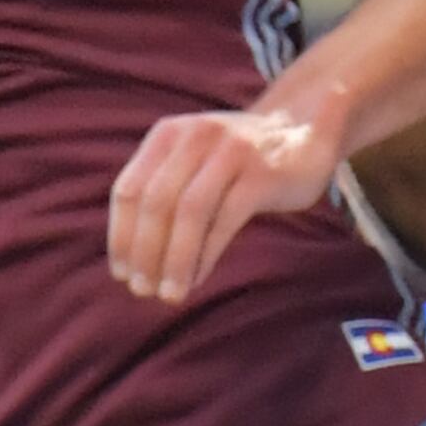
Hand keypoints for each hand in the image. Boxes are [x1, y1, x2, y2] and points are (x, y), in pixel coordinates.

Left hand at [111, 106, 341, 301]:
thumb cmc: (239, 160)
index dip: (121, 236)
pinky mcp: (263, 174)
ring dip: (174, 259)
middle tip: (142, 290)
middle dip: (144, 253)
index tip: (121, 272)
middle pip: (157, 203)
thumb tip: (130, 258)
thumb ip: (162, 191)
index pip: (129, 189)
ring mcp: (232, 152)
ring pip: (190, 212)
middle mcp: (197, 136)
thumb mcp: (193, 160)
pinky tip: (197, 278)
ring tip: (169, 293)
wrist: (304, 132)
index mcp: (169, 134)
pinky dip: (206, 254)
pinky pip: (225, 220)